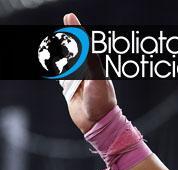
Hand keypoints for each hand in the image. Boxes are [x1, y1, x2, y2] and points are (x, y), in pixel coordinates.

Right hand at [62, 13, 116, 133]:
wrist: (97, 122)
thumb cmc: (101, 100)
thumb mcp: (97, 77)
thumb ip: (90, 60)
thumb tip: (85, 43)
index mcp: (95, 66)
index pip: (84, 44)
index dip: (76, 30)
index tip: (70, 16)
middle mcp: (87, 72)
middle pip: (73, 52)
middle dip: (67, 41)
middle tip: (63, 29)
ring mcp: (78, 81)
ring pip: (65, 63)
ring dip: (60, 56)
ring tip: (55, 47)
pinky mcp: (70, 90)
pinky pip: (61, 77)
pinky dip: (57, 71)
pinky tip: (53, 65)